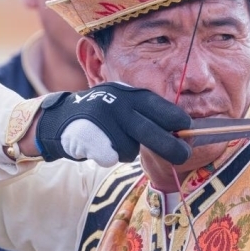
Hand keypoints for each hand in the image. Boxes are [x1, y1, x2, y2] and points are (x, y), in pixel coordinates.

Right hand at [36, 83, 191, 166]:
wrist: (60, 118)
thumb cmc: (103, 113)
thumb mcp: (125, 101)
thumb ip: (147, 112)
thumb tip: (182, 129)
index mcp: (131, 94)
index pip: (163, 109)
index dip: (179, 122)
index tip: (189, 131)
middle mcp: (119, 104)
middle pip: (153, 133)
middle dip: (172, 148)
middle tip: (184, 156)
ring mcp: (104, 120)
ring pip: (131, 148)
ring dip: (127, 150)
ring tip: (114, 138)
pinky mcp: (90, 137)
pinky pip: (112, 156)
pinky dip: (109, 155)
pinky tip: (100, 144)